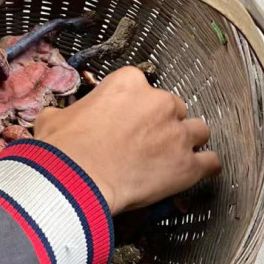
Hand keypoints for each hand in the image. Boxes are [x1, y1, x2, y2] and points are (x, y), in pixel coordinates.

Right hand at [34, 66, 220, 214]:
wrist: (75, 180)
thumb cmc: (63, 149)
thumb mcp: (53, 119)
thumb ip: (66, 113)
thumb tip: (58, 118)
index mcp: (127, 84)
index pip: (140, 87)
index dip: (132, 106)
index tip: (125, 120)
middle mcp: (159, 102)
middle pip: (173, 107)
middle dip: (161, 123)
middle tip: (144, 142)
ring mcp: (178, 134)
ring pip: (198, 131)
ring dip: (186, 141)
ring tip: (170, 156)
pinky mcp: (188, 165)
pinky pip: (211, 162)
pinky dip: (203, 167)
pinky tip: (192, 172)